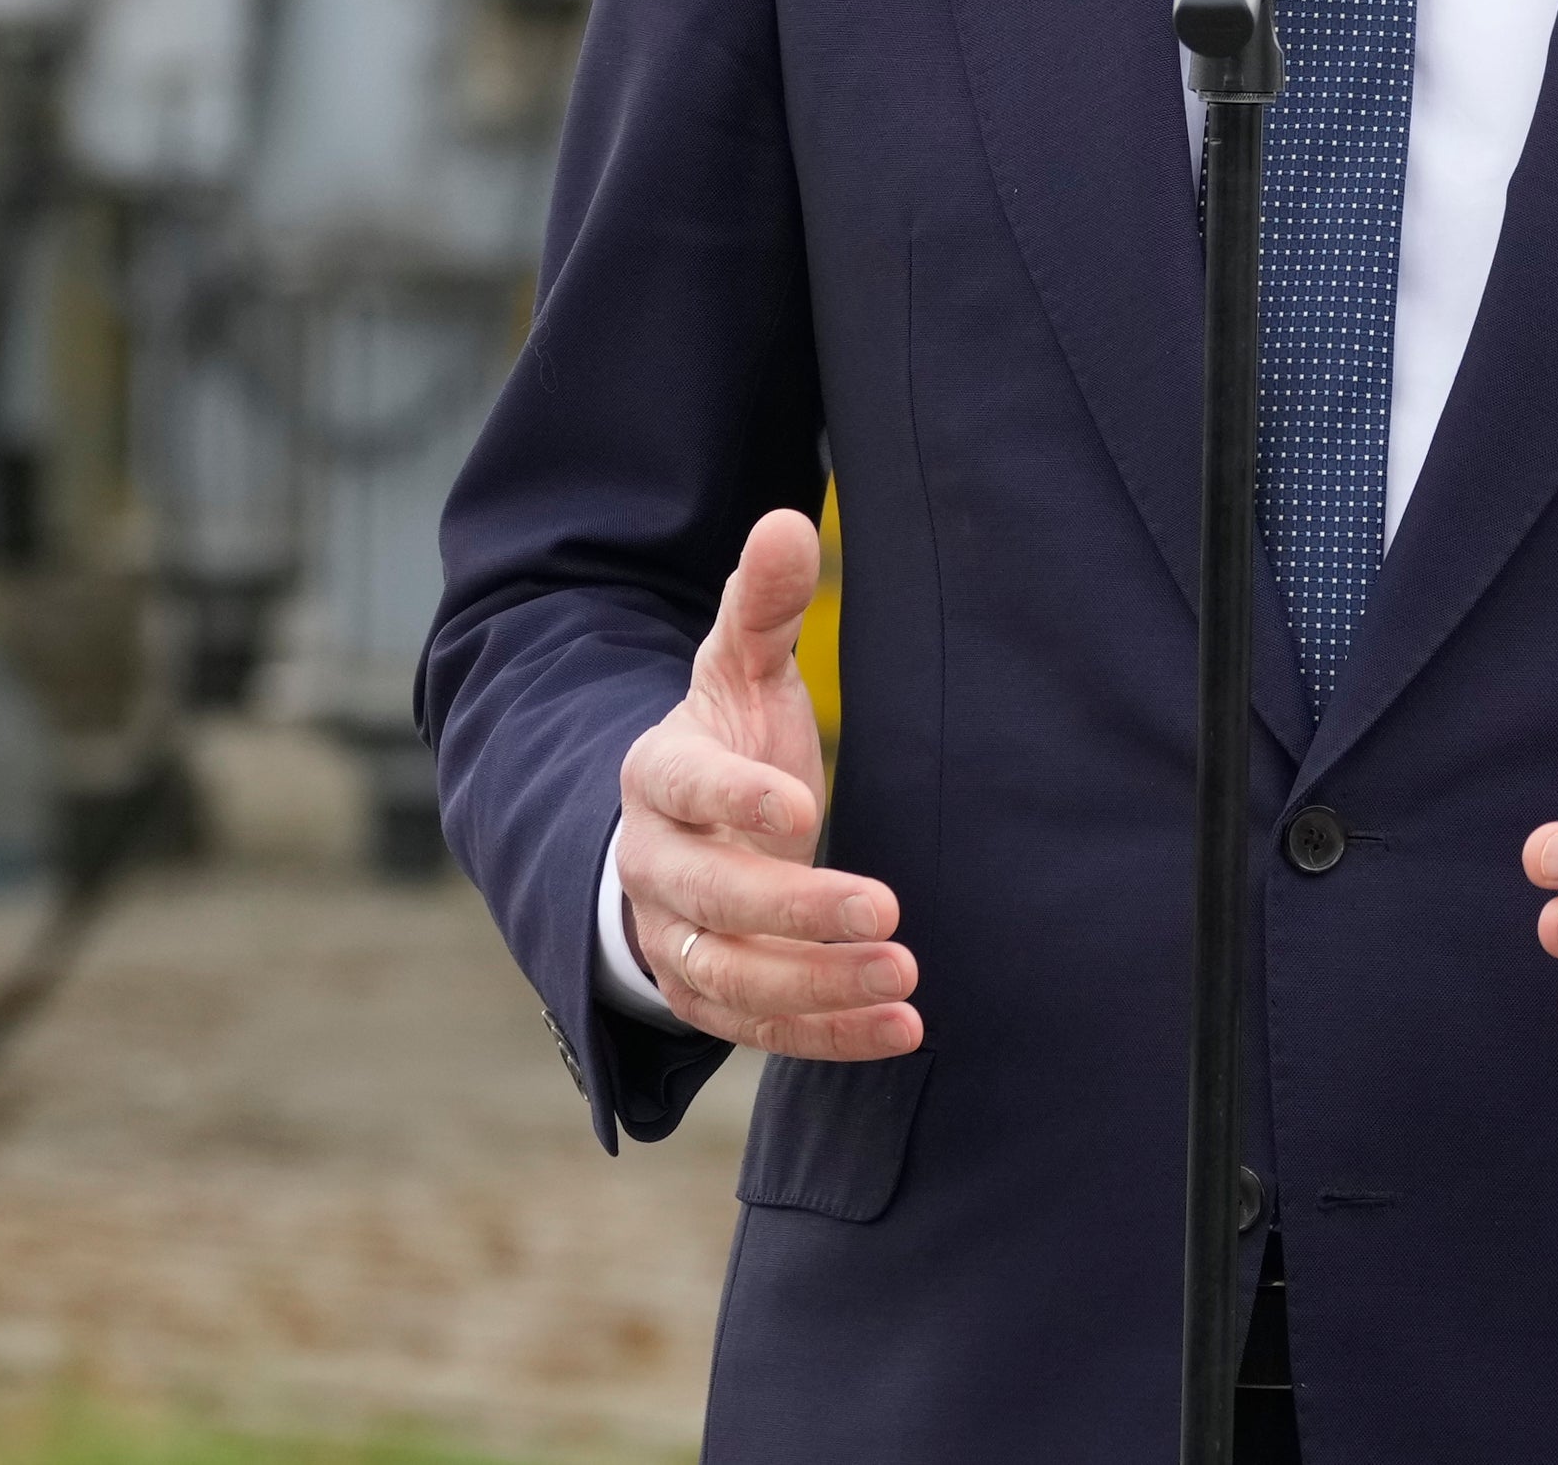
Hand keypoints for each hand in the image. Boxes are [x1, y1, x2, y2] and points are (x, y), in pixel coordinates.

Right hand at [612, 508, 920, 1060]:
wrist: (677, 834)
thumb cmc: (726, 741)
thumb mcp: (740, 671)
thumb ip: (761, 605)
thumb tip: (788, 521)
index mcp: (657, 774)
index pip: (684, 785)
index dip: (736, 798)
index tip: (803, 805)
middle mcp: (652, 865)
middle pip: (712, 897)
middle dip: (796, 908)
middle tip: (885, 908)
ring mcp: (672, 939)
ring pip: (732, 976)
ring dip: (818, 985)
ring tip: (905, 978)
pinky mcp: (705, 995)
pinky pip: (758, 1031)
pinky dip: (829, 1036)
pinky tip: (903, 1029)